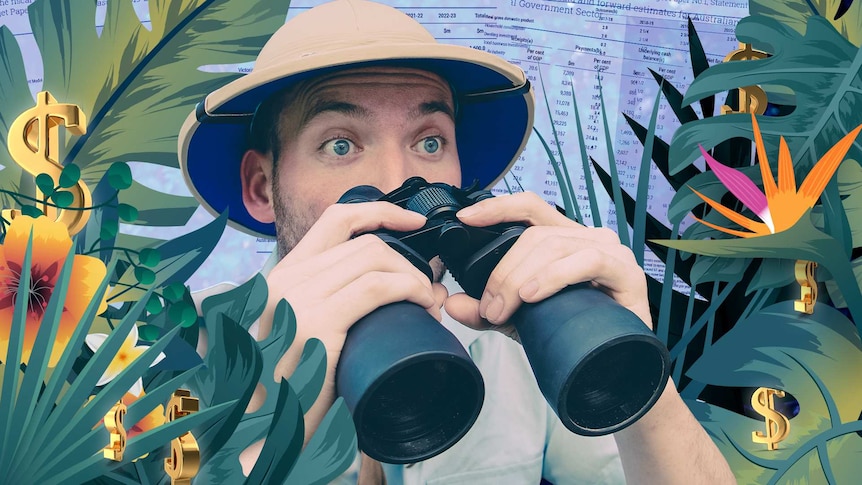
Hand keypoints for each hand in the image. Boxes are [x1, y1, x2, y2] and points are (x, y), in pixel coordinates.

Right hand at [258, 202, 447, 440]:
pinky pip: (376, 287)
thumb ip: (333, 301)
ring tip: (428, 304)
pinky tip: (421, 305)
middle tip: (427, 291)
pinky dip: (409, 290)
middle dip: (408, 260)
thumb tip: (396, 286)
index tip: (414, 223)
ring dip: (413, 277)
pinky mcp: (315, 323)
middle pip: (364, 242)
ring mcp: (296, 298)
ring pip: (374, 259)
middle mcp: (284, 279)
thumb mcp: (306, 330)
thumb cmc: (296, 385)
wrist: (266, 429)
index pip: (335, 219)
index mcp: (282, 275)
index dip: (380, 212)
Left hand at [444, 192, 651, 338]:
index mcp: (564, 238)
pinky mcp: (626, 271)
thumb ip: (488, 311)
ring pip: (554, 246)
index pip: (529, 208)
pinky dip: (554, 277)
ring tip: (504, 310)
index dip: (497, 207)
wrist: (618, 368)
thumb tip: (451, 303)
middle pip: (534, 235)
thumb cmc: (575, 336)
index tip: (466, 218)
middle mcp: (588, 237)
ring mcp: (610, 251)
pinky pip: (586, 260)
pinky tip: (533, 295)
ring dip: (520, 279)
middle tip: (488, 308)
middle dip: (502, 271)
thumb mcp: (521, 321)